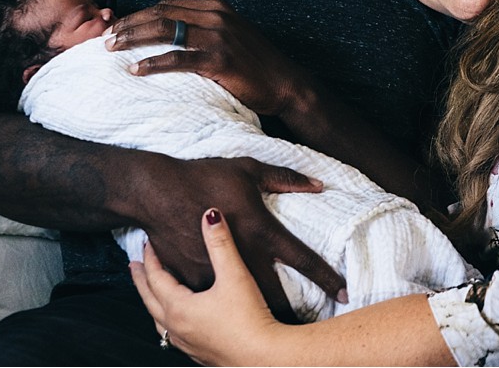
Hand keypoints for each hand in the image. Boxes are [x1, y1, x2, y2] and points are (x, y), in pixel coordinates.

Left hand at [107, 0, 314, 117]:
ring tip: (112, 49)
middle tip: (105, 38)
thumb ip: (203, 28)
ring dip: (133, 39)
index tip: (118, 26)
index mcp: (215, 7)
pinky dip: (153, 63)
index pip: (166, 4)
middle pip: (160, 13)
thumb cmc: (255, 64)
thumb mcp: (230, 35)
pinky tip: (136, 70)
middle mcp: (216, 16)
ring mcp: (218, 36)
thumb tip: (168, 33)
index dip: (138, 14)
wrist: (286, 84)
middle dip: (129, 24)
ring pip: (164, 31)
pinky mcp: (220, 60)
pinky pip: (178, 59)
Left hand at [132, 211, 282, 365]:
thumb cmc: (248, 318)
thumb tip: (210, 215)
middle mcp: (177, 328)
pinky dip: (167, 321)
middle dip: (141, 280)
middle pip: (149, 300)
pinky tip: (177, 321)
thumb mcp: (234, 275)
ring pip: (158, 321)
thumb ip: (220, 243)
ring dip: (152, 302)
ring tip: (150, 293)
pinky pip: (172, 335)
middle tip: (134, 266)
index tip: (146, 242)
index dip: (150, 258)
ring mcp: (186, 344)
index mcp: (179, 308)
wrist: (264, 358)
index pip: (156, 278)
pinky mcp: (199, 354)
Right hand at [136, 155, 344, 321]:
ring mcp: (217, 272)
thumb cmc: (203, 175)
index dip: (326, 277)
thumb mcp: (248, 170)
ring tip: (275, 328)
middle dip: (295, 311)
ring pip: (245, 304)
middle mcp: (244, 255)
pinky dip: (224, 306)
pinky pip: (213, 299)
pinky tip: (232, 315)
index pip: (303, 259)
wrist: (155, 191)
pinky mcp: (193, 280)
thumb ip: (285, 178)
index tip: (343, 292)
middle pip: (278, 294)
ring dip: (261, 314)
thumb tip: (318, 184)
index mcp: (261, 230)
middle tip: (310, 323)